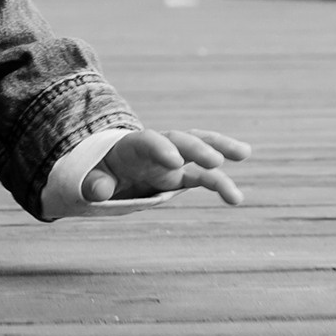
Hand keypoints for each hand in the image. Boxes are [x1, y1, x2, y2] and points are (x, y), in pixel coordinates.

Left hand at [85, 128, 249, 205]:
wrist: (109, 170)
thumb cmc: (99, 172)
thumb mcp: (91, 177)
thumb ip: (94, 183)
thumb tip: (99, 191)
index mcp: (132, 146)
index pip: (147, 142)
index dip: (161, 149)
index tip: (175, 162)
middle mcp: (157, 149)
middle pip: (179, 140)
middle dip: (197, 148)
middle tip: (215, 161)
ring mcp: (173, 161)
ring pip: (200, 150)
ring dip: (221, 150)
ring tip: (244, 152)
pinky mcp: (182, 176)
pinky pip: (205, 175)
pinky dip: (221, 182)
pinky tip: (237, 195)